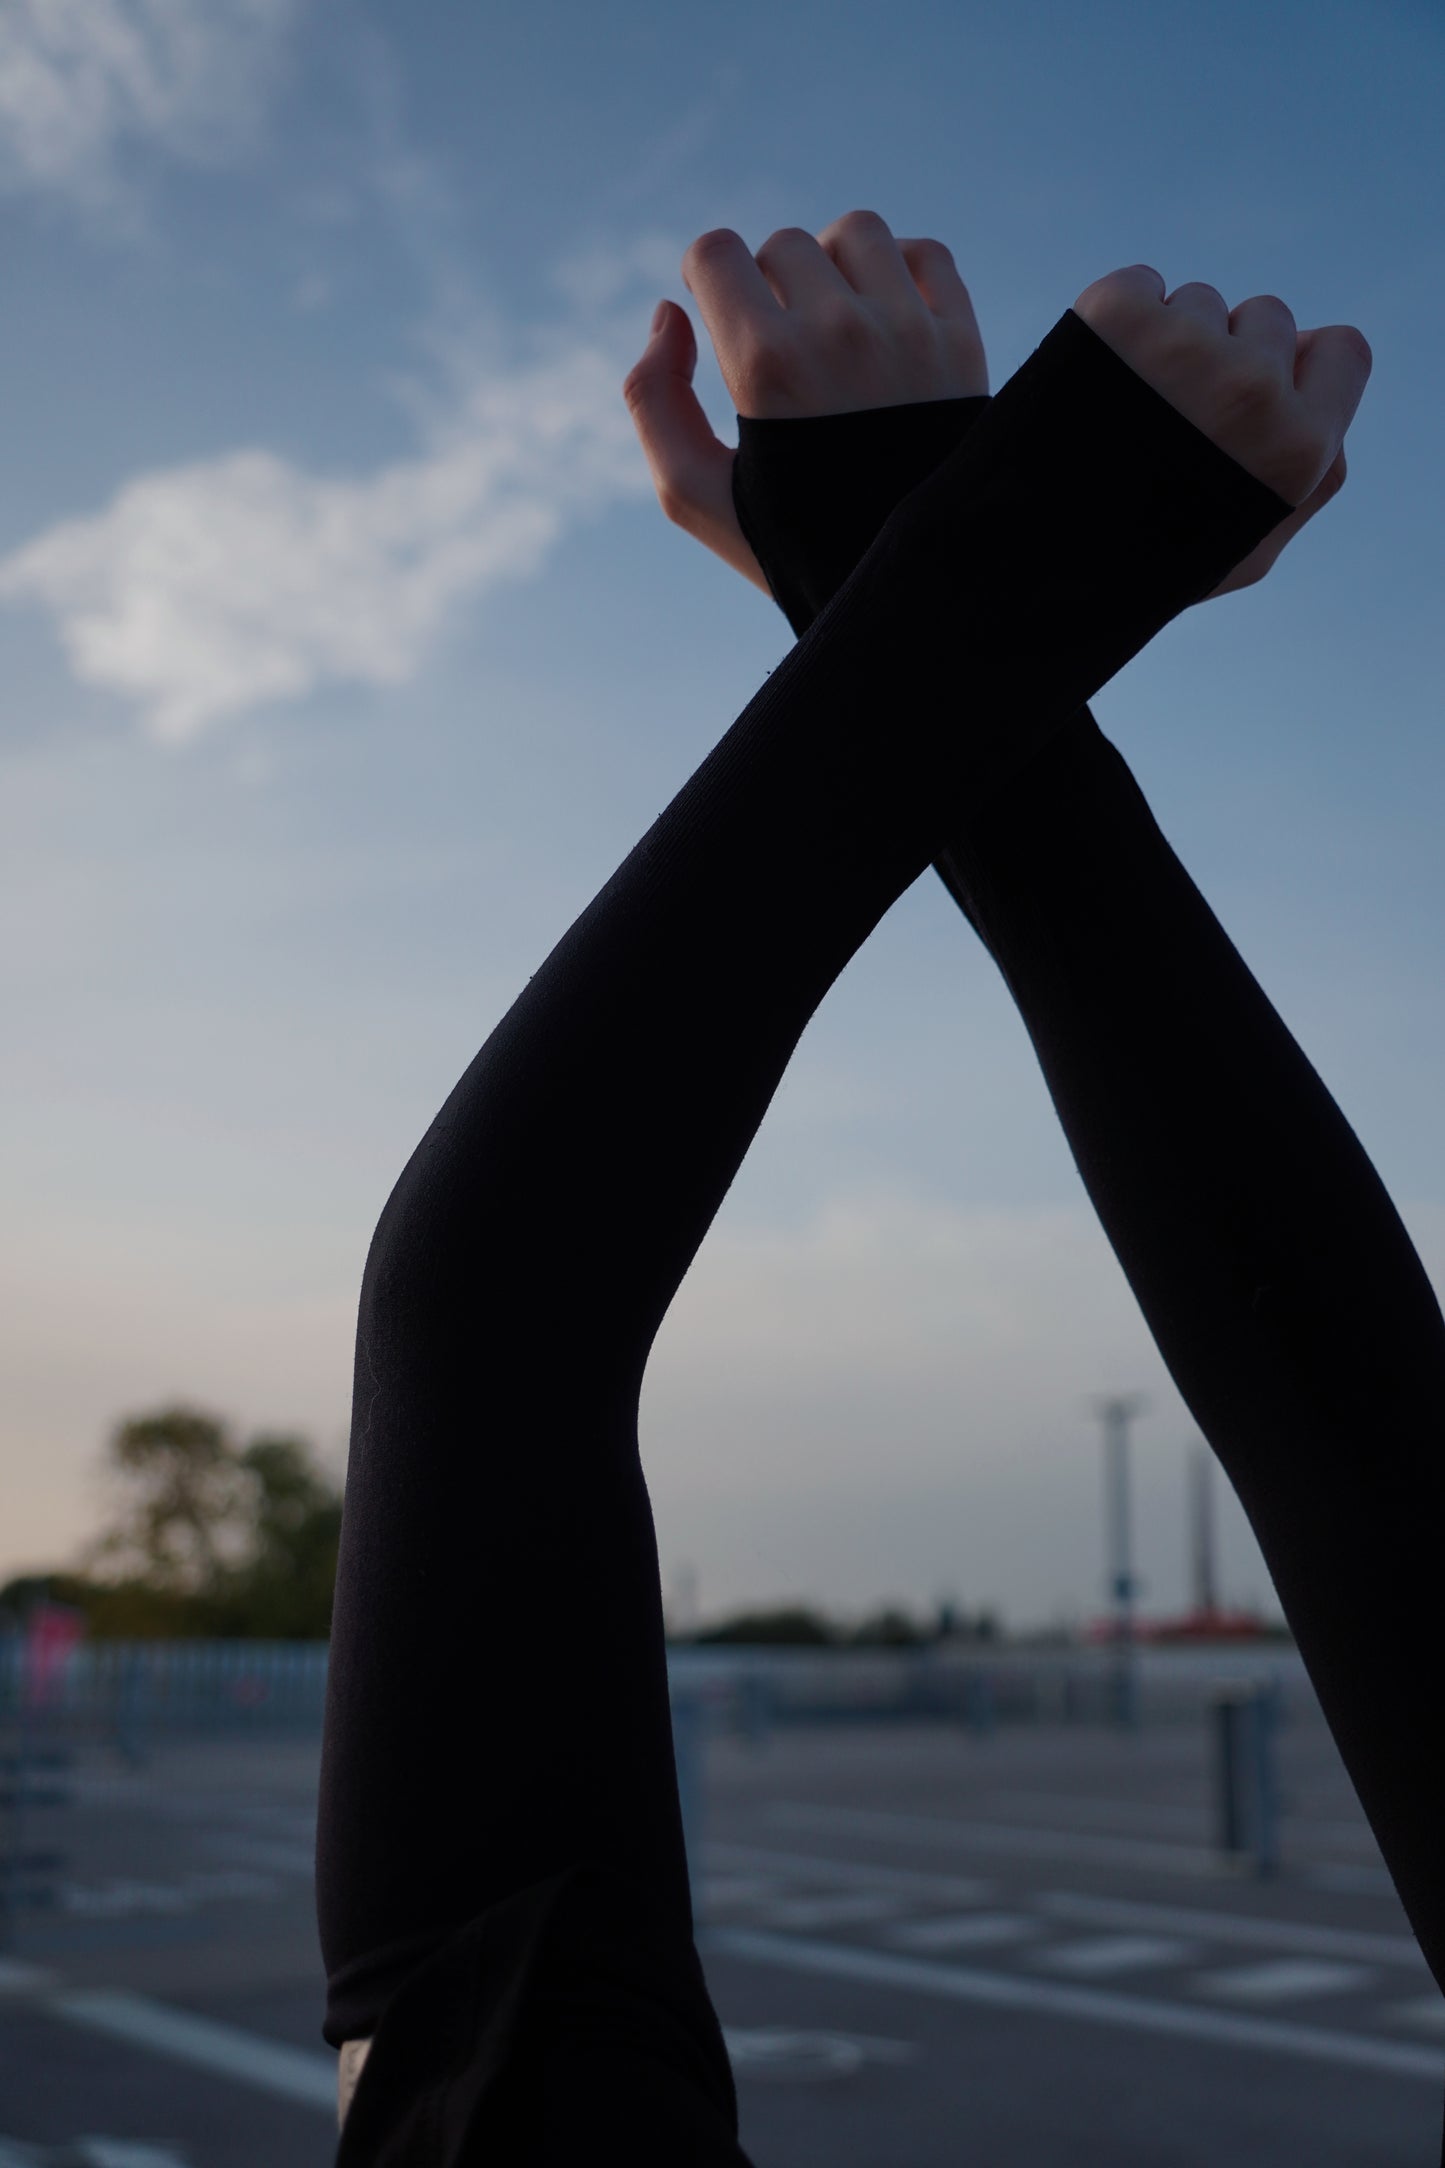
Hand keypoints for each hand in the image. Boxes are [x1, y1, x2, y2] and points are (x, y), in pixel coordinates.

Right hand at [622, 209, 986, 596]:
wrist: (913, 588)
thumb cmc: (792, 546)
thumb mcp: (693, 494)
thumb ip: (652, 400)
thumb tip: (668, 314)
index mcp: (768, 367)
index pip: (716, 252)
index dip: (705, 276)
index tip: (717, 311)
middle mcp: (839, 334)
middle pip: (782, 245)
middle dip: (768, 283)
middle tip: (778, 344)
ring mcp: (910, 332)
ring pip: (856, 234)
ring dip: (834, 263)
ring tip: (832, 320)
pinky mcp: (963, 342)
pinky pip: (927, 254)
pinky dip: (900, 270)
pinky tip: (883, 318)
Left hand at [1072, 265, 1371, 601]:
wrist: (1017, 564)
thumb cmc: (1139, 566)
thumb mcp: (1245, 547)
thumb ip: (1313, 471)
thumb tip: (1321, 359)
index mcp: (1297, 448)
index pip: (1342, 351)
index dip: (1298, 370)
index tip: (1251, 399)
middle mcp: (1251, 389)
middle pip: (1268, 319)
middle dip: (1227, 354)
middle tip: (1167, 422)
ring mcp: (1183, 346)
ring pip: (1200, 302)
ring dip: (1166, 341)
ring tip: (1117, 414)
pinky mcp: (1115, 315)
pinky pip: (1140, 286)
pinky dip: (1116, 321)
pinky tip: (1086, 383)